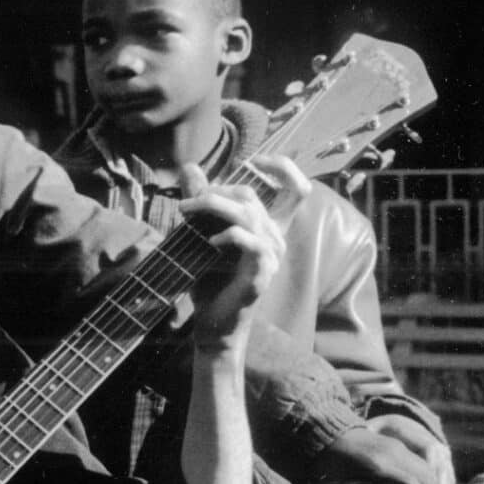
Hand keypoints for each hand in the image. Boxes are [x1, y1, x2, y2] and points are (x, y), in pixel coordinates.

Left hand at [181, 155, 299, 348]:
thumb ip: (199, 200)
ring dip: (214, 207)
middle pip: (253, 196)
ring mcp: (272, 256)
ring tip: (187, 211)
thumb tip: (189, 166)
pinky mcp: (262, 274)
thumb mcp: (200, 233)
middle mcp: (276, 238)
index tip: (254, 161)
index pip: (296, 189)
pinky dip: (229, 236)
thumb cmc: (209, 279)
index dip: (283, 167)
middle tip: (187, 202)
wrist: (212, 322)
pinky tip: (209, 241)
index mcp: (268, 226)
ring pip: (249, 215)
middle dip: (216, 191)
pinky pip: (252, 244)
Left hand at [313, 414, 451, 483]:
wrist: (327, 431)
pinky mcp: (397, 445)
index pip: (410, 483)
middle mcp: (391, 454)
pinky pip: (422, 460)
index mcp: (375, 466)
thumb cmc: (325, 461)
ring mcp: (396, 447)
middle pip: (425, 475)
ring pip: (427, 467)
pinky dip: (430, 476)